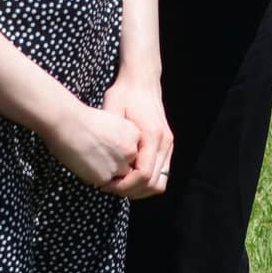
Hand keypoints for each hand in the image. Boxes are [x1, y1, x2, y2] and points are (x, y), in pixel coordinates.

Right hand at [38, 100, 144, 190]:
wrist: (68, 123)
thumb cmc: (84, 120)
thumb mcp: (113, 124)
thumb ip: (120, 140)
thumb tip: (117, 155)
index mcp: (135, 135)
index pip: (133, 153)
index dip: (118, 152)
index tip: (105, 147)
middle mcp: (131, 151)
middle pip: (127, 166)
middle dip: (114, 165)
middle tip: (97, 155)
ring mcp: (119, 165)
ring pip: (117, 178)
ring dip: (105, 173)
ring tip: (90, 158)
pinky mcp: (105, 177)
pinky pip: (102, 183)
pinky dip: (92, 177)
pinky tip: (84, 163)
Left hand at [100, 70, 175, 200]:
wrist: (142, 81)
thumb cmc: (124, 94)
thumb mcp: (112, 110)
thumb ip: (111, 135)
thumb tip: (102, 161)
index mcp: (152, 135)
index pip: (144, 175)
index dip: (125, 186)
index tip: (106, 185)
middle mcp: (165, 143)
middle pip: (154, 183)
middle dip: (132, 192)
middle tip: (110, 188)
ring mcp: (168, 145)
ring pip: (160, 182)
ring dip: (140, 189)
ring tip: (118, 185)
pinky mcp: (166, 146)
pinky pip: (161, 173)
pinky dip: (146, 181)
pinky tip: (127, 176)